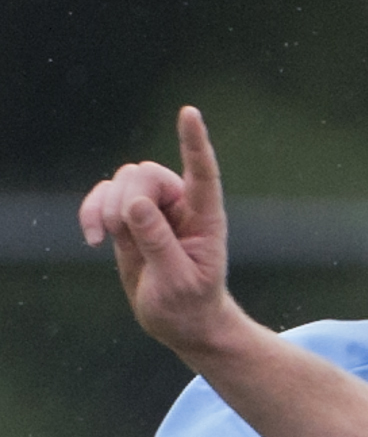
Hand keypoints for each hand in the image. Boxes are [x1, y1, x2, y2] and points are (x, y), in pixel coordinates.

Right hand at [78, 106, 243, 357]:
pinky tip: (93, 238)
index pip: (203, 174)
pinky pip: (104, 196)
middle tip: (121, 232)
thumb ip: (158, 242)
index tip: (188, 113)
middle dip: (126, 197)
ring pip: (123, 181)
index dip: (194, 144)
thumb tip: (134, 203)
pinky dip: (92, 211)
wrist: (180, 323)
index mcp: (206, 219)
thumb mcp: (177, 281)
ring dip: (107, 206)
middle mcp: (181, 207)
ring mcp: (154, 210)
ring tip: (108, 239)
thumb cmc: (190, 306)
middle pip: (146, 174)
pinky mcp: (130, 218)